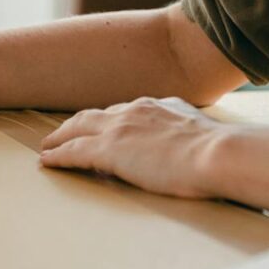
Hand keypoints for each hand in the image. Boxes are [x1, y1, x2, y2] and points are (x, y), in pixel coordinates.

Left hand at [38, 96, 230, 197]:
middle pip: (96, 115)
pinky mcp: (109, 150)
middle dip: (77, 124)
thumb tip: (191, 150)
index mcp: (160, 106)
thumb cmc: (221, 153)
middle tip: (63, 133)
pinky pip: (73, 151)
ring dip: (61, 137)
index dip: (110, 121)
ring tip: (49, 147)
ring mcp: (120, 128)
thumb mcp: (203, 136)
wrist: (218, 154)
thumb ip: (190, 137)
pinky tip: (47, 162)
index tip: (104, 127)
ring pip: (79, 128)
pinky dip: (58, 155)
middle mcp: (136, 110)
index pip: (126, 112)